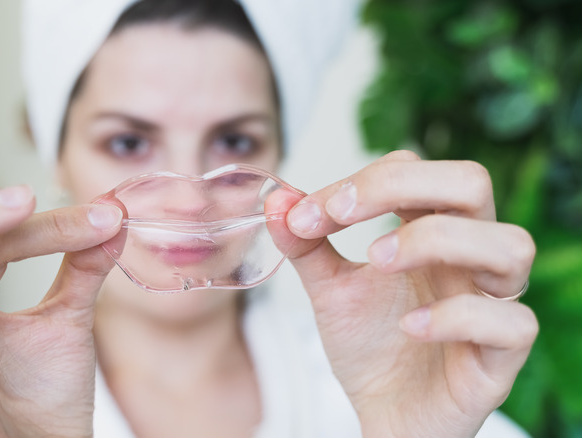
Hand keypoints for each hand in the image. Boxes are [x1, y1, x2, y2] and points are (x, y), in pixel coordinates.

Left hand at [283, 151, 537, 436]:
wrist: (384, 413)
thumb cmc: (369, 345)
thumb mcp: (330, 289)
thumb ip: (306, 245)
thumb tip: (278, 200)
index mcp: (431, 230)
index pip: (415, 170)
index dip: (362, 180)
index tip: (307, 213)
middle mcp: (469, 257)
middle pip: (472, 182)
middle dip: (401, 186)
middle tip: (341, 215)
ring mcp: (492, 303)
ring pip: (510, 245)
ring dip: (436, 240)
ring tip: (376, 262)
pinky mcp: (501, 356)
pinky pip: (511, 322)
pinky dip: (458, 315)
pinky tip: (408, 326)